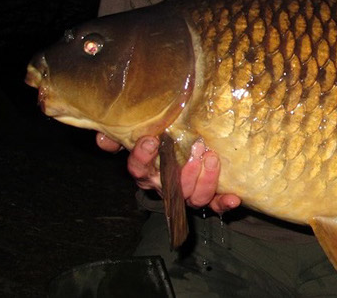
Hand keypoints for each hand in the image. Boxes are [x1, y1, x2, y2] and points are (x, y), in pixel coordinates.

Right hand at [95, 132, 240, 214]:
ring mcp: (187, 193)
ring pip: (193, 197)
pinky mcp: (208, 195)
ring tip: (212, 159)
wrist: (187, 144)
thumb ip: (120, 134)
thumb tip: (104, 140)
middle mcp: (166, 186)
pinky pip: (214, 205)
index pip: (139, 169)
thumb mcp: (140, 131)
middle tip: (197, 149)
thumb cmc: (161, 136)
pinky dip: (223, 204)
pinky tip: (233, 198)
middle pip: (170, 188)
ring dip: (204, 181)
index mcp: (148, 171)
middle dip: (184, 171)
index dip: (143, 157)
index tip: (152, 140)